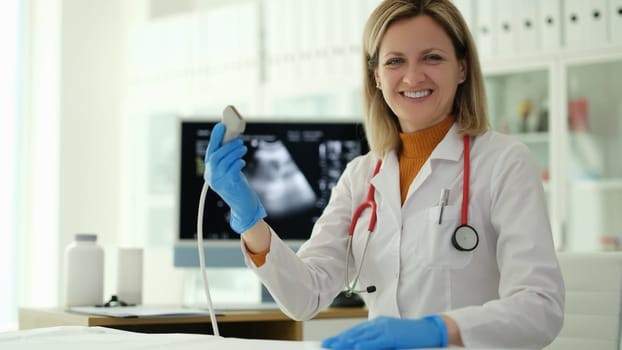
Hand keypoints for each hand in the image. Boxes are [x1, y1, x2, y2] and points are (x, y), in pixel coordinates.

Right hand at [204, 122, 265, 233]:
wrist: (243, 206)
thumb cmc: (237, 186)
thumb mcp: (230, 171)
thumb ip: (228, 158)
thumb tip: (233, 139)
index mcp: (209, 172)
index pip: (210, 152)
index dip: (215, 138)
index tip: (220, 126)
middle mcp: (211, 177)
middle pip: (216, 156)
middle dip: (227, 145)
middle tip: (238, 140)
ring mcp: (219, 182)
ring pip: (224, 161)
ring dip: (234, 152)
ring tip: (242, 148)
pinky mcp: (229, 185)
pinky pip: (232, 169)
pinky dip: (237, 162)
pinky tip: (242, 162)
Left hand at [322, 315, 447, 349]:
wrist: (430, 330)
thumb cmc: (412, 336)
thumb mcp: (392, 338)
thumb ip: (378, 341)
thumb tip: (361, 347)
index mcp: (378, 324)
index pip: (356, 331)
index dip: (342, 336)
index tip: (331, 341)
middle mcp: (379, 324)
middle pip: (355, 332)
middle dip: (339, 339)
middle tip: (326, 344)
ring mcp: (385, 329)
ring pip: (362, 336)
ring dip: (347, 342)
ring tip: (334, 346)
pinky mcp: (393, 335)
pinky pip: (376, 341)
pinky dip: (365, 344)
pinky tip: (355, 347)